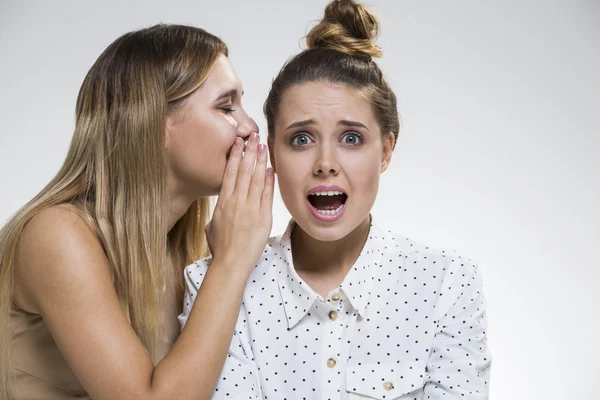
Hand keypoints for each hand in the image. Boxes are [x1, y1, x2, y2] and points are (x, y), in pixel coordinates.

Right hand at [205, 133, 273, 273]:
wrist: (231, 263)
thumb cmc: (220, 248)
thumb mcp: (212, 226)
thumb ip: (219, 212)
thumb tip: (223, 207)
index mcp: (223, 202)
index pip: (230, 173)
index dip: (235, 156)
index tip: (239, 143)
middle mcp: (237, 202)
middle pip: (244, 171)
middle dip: (249, 152)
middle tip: (253, 136)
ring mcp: (250, 209)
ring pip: (255, 179)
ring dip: (259, 161)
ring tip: (263, 145)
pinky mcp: (263, 217)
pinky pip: (266, 195)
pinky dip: (269, 181)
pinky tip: (270, 168)